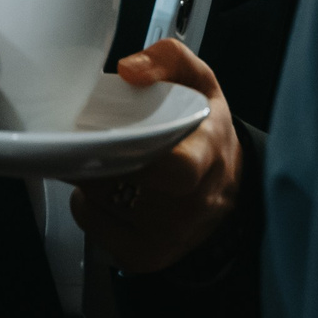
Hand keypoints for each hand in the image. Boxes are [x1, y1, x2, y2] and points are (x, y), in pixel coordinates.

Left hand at [66, 39, 240, 274]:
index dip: (139, 154)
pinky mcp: (144, 256)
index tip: (114, 134)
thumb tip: (129, 70)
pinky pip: (92, 226)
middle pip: (121, 182)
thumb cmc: (206, 131)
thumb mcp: (199, 82)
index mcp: (207, 158)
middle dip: (97, 156)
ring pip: (99, 202)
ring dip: (90, 177)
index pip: (178, 169)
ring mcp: (167, 237)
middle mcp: (190, 206)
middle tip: (89, 135)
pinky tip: (109, 188)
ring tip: (105, 158)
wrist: (228, 185)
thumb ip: (168, 60)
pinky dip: (90, 204)